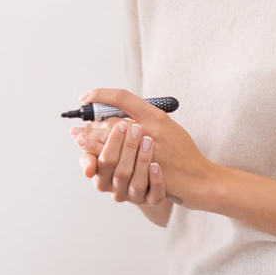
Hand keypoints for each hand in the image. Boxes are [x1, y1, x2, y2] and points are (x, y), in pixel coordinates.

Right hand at [71, 117, 167, 205]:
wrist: (155, 173)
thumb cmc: (124, 157)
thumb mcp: (107, 148)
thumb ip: (93, 141)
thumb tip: (74, 133)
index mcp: (101, 179)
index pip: (104, 162)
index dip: (111, 144)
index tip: (120, 125)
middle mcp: (116, 191)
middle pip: (120, 172)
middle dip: (128, 148)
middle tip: (135, 127)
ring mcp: (134, 197)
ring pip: (137, 183)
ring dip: (142, 160)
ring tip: (148, 140)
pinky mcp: (152, 200)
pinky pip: (154, 195)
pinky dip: (155, 180)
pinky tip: (157, 165)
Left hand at [75, 88, 212, 206]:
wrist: (198, 179)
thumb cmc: (184, 154)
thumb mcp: (169, 128)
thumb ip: (147, 119)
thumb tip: (122, 112)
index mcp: (156, 116)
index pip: (122, 97)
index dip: (101, 95)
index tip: (87, 97)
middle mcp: (151, 129)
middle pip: (111, 121)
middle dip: (90, 124)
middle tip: (77, 126)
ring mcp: (147, 151)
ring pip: (110, 142)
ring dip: (91, 140)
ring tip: (79, 139)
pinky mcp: (144, 170)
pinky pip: (115, 163)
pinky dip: (101, 159)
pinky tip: (92, 158)